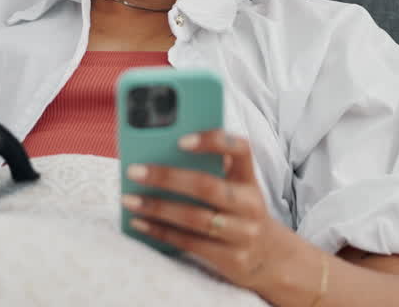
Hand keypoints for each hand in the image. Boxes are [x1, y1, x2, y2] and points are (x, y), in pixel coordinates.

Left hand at [122, 130, 282, 292]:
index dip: (213, 141)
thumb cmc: (237, 211)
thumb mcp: (235, 188)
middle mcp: (250, 205)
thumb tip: (159, 152)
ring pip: (195, 218)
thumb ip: (210, 169)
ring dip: (157, 208)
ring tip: (128, 199)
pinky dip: (160, 232)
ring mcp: (243, 234)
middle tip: (134, 171)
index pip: (240, 150)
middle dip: (167, 178)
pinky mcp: (231, 260)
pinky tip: (139, 223)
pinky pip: (189, 243)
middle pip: (207, 186)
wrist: (269, 257)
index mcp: (249, 179)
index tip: (181, 139)